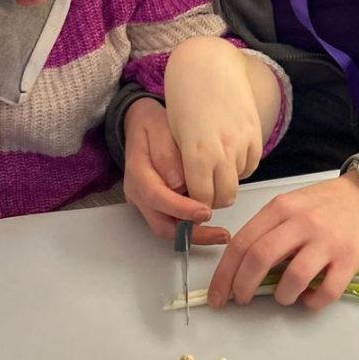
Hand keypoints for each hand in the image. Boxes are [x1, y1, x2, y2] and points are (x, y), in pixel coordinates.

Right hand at [122, 98, 229, 244]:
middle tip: (220, 234)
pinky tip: (211, 224)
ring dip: (194, 234)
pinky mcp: (154, 205)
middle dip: (192, 233)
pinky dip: (191, 227)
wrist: (139, 125)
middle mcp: (137, 193)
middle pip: (161, 224)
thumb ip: (167, 154)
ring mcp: (144, 201)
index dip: (181, 208)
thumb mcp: (160, 127)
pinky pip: (171, 222)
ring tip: (221, 234)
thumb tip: (179, 184)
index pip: (156, 197)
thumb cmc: (152, 124)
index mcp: (137, 172)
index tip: (205, 211)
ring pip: (167, 228)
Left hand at [163, 37, 263, 209]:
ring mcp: (243, 142)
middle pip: (224, 196)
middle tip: (205, 193)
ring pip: (239, 181)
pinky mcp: (256, 134)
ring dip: (227, 181)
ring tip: (215, 168)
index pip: (201, 199)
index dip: (196, 205)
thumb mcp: (176, 136)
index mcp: (197, 153)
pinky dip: (240, 167)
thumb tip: (190, 193)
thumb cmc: (185, 98)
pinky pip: (251, 165)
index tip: (192, 203)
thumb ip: (184, 167)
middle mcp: (223, 150)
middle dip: (213, 200)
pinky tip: (228, 155)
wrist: (208, 66)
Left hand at [207, 172, 358, 310]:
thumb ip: (265, 232)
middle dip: (242, 286)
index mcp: (280, 208)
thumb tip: (240, 271)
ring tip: (282, 296)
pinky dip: (312, 302)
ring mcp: (327, 241)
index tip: (218, 294)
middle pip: (260, 258)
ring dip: (281, 296)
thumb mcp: (287, 206)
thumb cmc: (320, 206)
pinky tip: (308, 298)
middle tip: (240, 300)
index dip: (224, 273)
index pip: (242, 243)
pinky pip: (326, 291)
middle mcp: (301, 222)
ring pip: (293, 278)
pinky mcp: (350, 259)